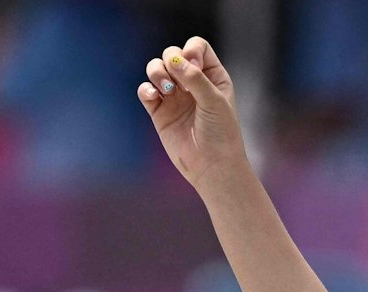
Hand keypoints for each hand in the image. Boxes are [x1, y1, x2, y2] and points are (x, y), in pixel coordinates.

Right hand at [137, 37, 248, 191]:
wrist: (211, 167)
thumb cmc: (221, 134)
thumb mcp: (214, 101)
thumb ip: (195, 78)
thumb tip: (174, 59)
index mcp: (212, 76)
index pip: (196, 48)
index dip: (191, 51)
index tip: (193, 67)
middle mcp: (191, 83)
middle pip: (172, 54)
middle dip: (171, 60)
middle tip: (178, 81)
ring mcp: (174, 97)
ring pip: (156, 69)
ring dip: (157, 72)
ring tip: (166, 89)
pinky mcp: (159, 112)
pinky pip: (145, 91)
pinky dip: (146, 89)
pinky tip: (153, 96)